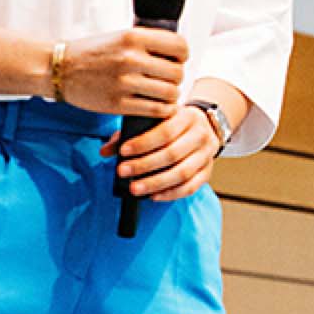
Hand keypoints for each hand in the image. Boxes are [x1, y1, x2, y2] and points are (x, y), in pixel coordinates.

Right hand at [58, 28, 187, 116]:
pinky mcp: (118, 104)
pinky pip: (155, 110)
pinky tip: (157, 104)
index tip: (175, 60)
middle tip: (166, 79)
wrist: (61, 68)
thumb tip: (179, 53)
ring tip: (161, 92)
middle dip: (175, 77)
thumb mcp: (121, 36)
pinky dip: (162, 109)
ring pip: (170, 93)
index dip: (182, 55)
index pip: (179, 46)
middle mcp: (130, 58)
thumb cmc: (93, 52)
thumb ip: (149, 43)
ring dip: (170, 95)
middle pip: (177, 73)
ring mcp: (124, 82)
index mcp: (134, 37)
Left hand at [104, 103, 218, 202]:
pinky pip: (190, 187)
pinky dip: (171, 194)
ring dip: (156, 183)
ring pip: (182, 172)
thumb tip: (105, 151)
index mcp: (187, 117)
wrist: (205, 126)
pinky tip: (153, 196)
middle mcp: (200, 135)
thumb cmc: (173, 123)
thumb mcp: (155, 120)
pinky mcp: (207, 172)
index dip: (143, 143)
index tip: (123, 152)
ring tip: (134, 188)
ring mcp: (206, 155)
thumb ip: (129, 133)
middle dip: (144, 165)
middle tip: (122, 172)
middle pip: (172, 153)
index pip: (165, 131)